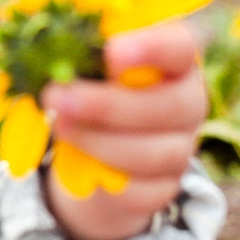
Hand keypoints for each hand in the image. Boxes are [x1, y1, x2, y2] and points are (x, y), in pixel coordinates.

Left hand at [39, 23, 206, 239]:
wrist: (92, 151)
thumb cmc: (91, 88)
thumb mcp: (86, 65)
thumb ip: (81, 54)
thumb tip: (51, 52)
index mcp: (175, 60)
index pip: (180, 48)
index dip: (152, 49)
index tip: (112, 53)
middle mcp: (188, 102)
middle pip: (169, 106)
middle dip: (107, 104)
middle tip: (56, 96)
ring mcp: (181, 148)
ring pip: (155, 153)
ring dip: (98, 140)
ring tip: (57, 124)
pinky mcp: (163, 188)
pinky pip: (142, 191)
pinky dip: (105, 180)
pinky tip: (79, 162)